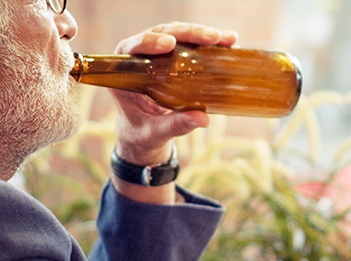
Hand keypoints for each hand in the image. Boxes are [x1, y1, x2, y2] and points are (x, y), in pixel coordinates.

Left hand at [112, 22, 237, 166]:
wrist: (143, 137)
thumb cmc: (141, 135)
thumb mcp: (155, 133)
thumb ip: (174, 126)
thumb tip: (202, 119)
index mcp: (123, 75)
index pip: (132, 49)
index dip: (150, 42)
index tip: (169, 44)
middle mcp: (137, 60)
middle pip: (160, 35)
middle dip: (187, 34)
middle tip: (212, 37)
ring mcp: (155, 57)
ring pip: (176, 35)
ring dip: (201, 35)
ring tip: (225, 39)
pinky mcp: (170, 60)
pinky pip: (187, 45)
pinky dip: (206, 44)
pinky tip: (226, 43)